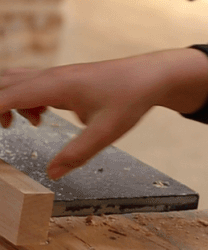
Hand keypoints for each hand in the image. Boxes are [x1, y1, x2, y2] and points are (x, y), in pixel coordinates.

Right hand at [0, 47, 207, 178]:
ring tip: (30, 125)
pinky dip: (23, 100)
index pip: (7, 96)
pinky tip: (40, 118)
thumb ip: (78, 154)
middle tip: (5, 132)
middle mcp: (50, 76)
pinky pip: (30, 84)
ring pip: (15, 81)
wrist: (150, 76)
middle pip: (4, 84)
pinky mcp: (62, 79)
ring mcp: (55, 75)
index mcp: (55, 85)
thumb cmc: (130, 99)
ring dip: (9, 102)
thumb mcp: (106, 132)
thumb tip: (52, 174)